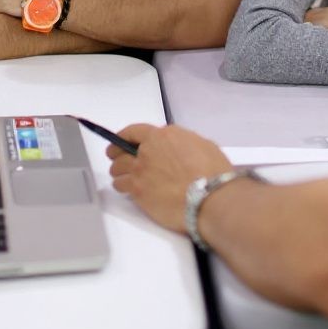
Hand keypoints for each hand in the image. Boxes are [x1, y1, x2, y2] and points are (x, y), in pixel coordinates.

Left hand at [107, 124, 232, 232]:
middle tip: (114, 159)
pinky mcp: (137, 190)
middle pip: (121, 150)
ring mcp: (140, 170)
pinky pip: (120, 185)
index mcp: (164, 136)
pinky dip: (121, 187)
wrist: (208, 197)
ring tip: (121, 178)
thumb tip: (177, 150)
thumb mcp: (202, 145)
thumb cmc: (213, 173)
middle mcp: (148, 150)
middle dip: (116, 154)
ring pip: (118, 168)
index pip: (135, 131)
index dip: (124, 136)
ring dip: (118, 172)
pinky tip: (126, 190)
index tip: (119, 140)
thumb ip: (183, 144)